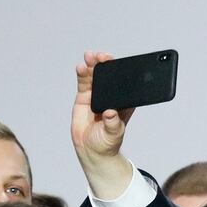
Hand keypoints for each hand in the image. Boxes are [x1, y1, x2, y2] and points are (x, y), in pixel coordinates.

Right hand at [72, 50, 134, 197]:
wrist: (92, 149)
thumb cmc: (107, 142)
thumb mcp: (114, 134)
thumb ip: (112, 124)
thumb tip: (110, 113)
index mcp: (124, 102)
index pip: (125, 84)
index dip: (122, 72)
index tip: (118, 65)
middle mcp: (112, 96)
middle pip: (109, 76)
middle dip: (106, 65)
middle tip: (102, 57)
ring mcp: (97, 94)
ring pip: (96, 76)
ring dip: (93, 65)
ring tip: (90, 57)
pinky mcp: (85, 96)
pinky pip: (84, 82)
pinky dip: (82, 74)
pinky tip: (81, 67)